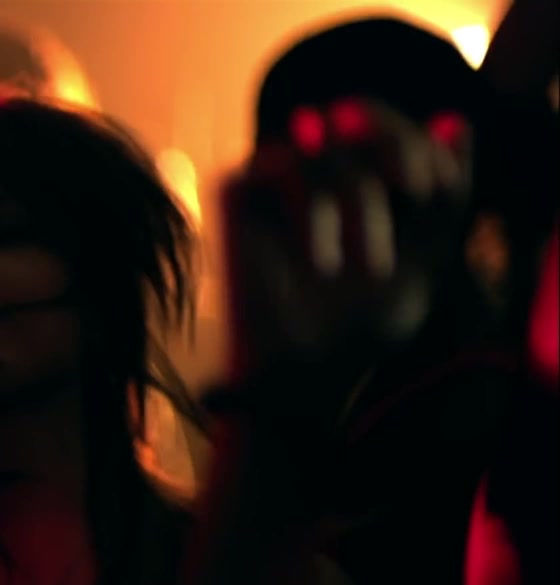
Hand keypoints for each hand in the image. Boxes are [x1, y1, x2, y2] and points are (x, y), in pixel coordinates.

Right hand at [221, 99, 471, 379]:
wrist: (306, 369)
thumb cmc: (362, 321)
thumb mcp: (427, 257)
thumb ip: (446, 195)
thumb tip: (455, 120)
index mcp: (361, 174)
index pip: (391, 123)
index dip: (418, 142)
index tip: (433, 189)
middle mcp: (315, 166)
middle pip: (358, 110)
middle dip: (396, 145)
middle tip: (418, 188)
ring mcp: (272, 176)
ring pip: (327, 145)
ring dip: (359, 201)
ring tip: (364, 267)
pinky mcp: (236, 191)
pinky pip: (280, 166)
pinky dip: (311, 211)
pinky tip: (321, 259)